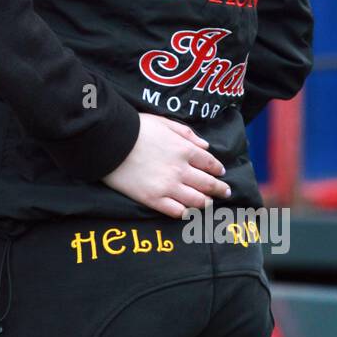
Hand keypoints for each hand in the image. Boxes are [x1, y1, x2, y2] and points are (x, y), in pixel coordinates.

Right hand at [102, 113, 230, 218]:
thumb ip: (187, 133)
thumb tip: (206, 145)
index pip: (209, 163)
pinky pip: (176, 211)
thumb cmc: (136, 128)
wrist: (111, 141)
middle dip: (219, 189)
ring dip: (206, 202)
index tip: (221, 172)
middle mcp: (181, 170)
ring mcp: (168, 186)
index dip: (217, 168)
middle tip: (225, 192)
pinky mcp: (154, 199)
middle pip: (208, 184)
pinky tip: (188, 212)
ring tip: (209, 204)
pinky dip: (186, 213)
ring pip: (196, 200)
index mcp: (185, 150)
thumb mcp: (164, 123)